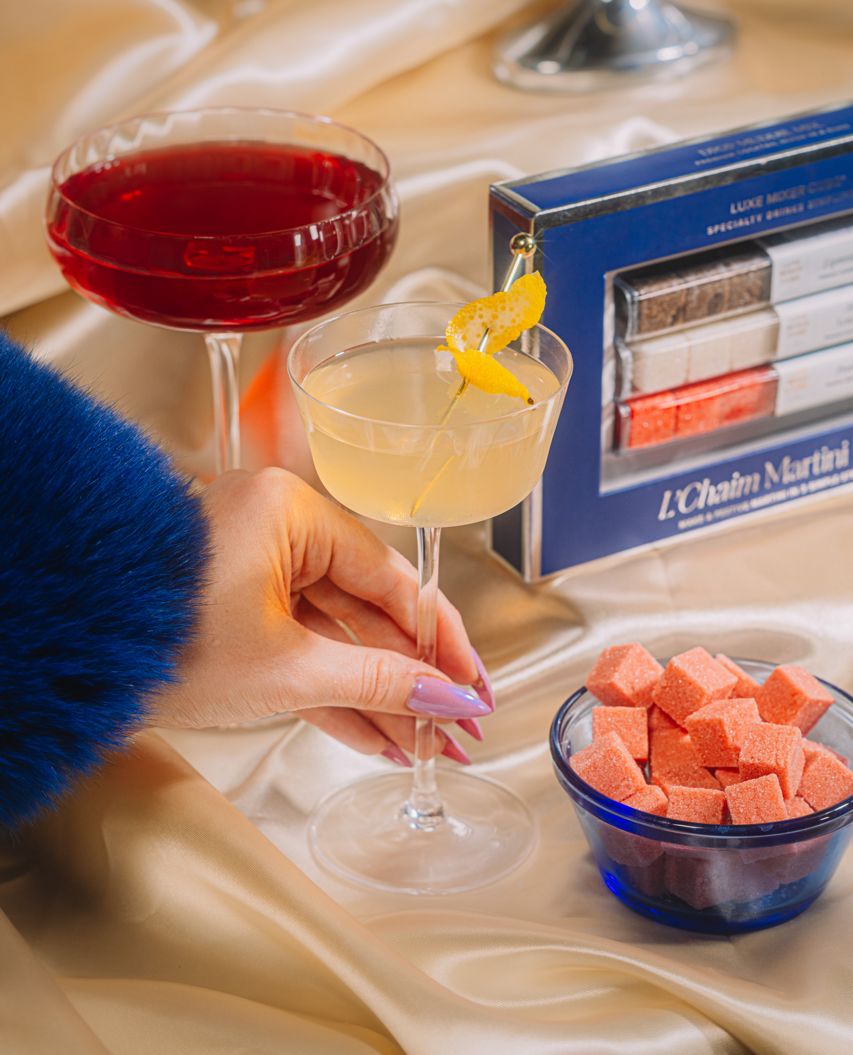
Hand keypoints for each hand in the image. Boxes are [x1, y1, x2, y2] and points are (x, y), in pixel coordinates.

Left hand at [150, 469, 492, 763]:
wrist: (76, 663)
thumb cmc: (163, 640)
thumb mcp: (288, 668)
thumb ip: (378, 683)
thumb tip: (443, 699)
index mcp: (291, 513)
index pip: (392, 578)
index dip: (439, 641)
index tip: (470, 684)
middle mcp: (275, 530)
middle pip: (367, 609)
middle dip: (411, 678)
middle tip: (453, 724)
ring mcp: (253, 570)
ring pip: (335, 635)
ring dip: (376, 694)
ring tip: (420, 744)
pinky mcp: (235, 610)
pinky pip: (300, 648)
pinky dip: (332, 691)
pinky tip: (375, 735)